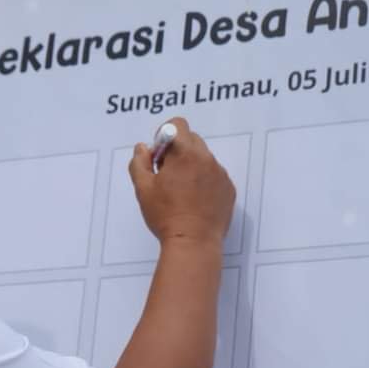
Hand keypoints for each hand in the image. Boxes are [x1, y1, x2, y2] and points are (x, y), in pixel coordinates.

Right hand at [128, 117, 235, 246]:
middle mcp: (206, 159)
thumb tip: (143, 148)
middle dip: (177, 151)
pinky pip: (215, 176)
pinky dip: (204, 182)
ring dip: (192, 167)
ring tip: (181, 193)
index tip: (159, 156)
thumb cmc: (165, 215)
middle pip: (191, 140)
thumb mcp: (143, 189)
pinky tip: (195, 202)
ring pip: (204, 159)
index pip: (177, 125)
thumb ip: (140, 162)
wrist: (194, 242)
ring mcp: (220, 174)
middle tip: (167, 176)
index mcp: (184, 154)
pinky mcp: (228, 189)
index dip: (165, 136)